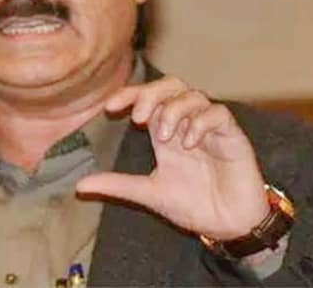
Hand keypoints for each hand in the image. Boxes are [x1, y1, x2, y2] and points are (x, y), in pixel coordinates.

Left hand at [76, 76, 269, 240]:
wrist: (229, 226)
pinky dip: (200, 122)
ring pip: (193, 95)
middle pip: (171, 85)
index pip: (147, 99)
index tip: (110, 107)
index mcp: (166, 132)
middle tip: (138, 118)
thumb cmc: (194, 206)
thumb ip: (118, 185)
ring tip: (166, 138)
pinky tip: (190, 142)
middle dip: (151, 94)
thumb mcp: (150, 194)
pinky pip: (218, 113)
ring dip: (174, 111)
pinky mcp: (232, 136)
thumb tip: (79, 186)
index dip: (129, 94)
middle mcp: (188, 124)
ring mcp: (211, 128)